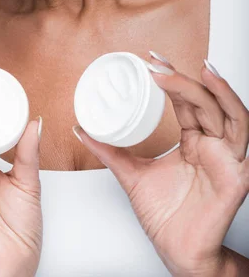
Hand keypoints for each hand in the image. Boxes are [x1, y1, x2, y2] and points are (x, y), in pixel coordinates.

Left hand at [73, 55, 248, 276]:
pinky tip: (216, 94)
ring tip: (195, 68)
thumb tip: (81, 129)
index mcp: (193, 141)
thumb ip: (109, 151)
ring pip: (227, 112)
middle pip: (204, 101)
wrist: (177, 252)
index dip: (171, 78)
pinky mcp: (236, 173)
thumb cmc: (165, 218)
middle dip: (182, 78)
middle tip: (157, 63)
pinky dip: (232, 109)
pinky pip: (241, 137)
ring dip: (212, 88)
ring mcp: (226, 157)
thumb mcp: (131, 174)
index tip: (150, 61)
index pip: (186, 101)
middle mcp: (212, 144)